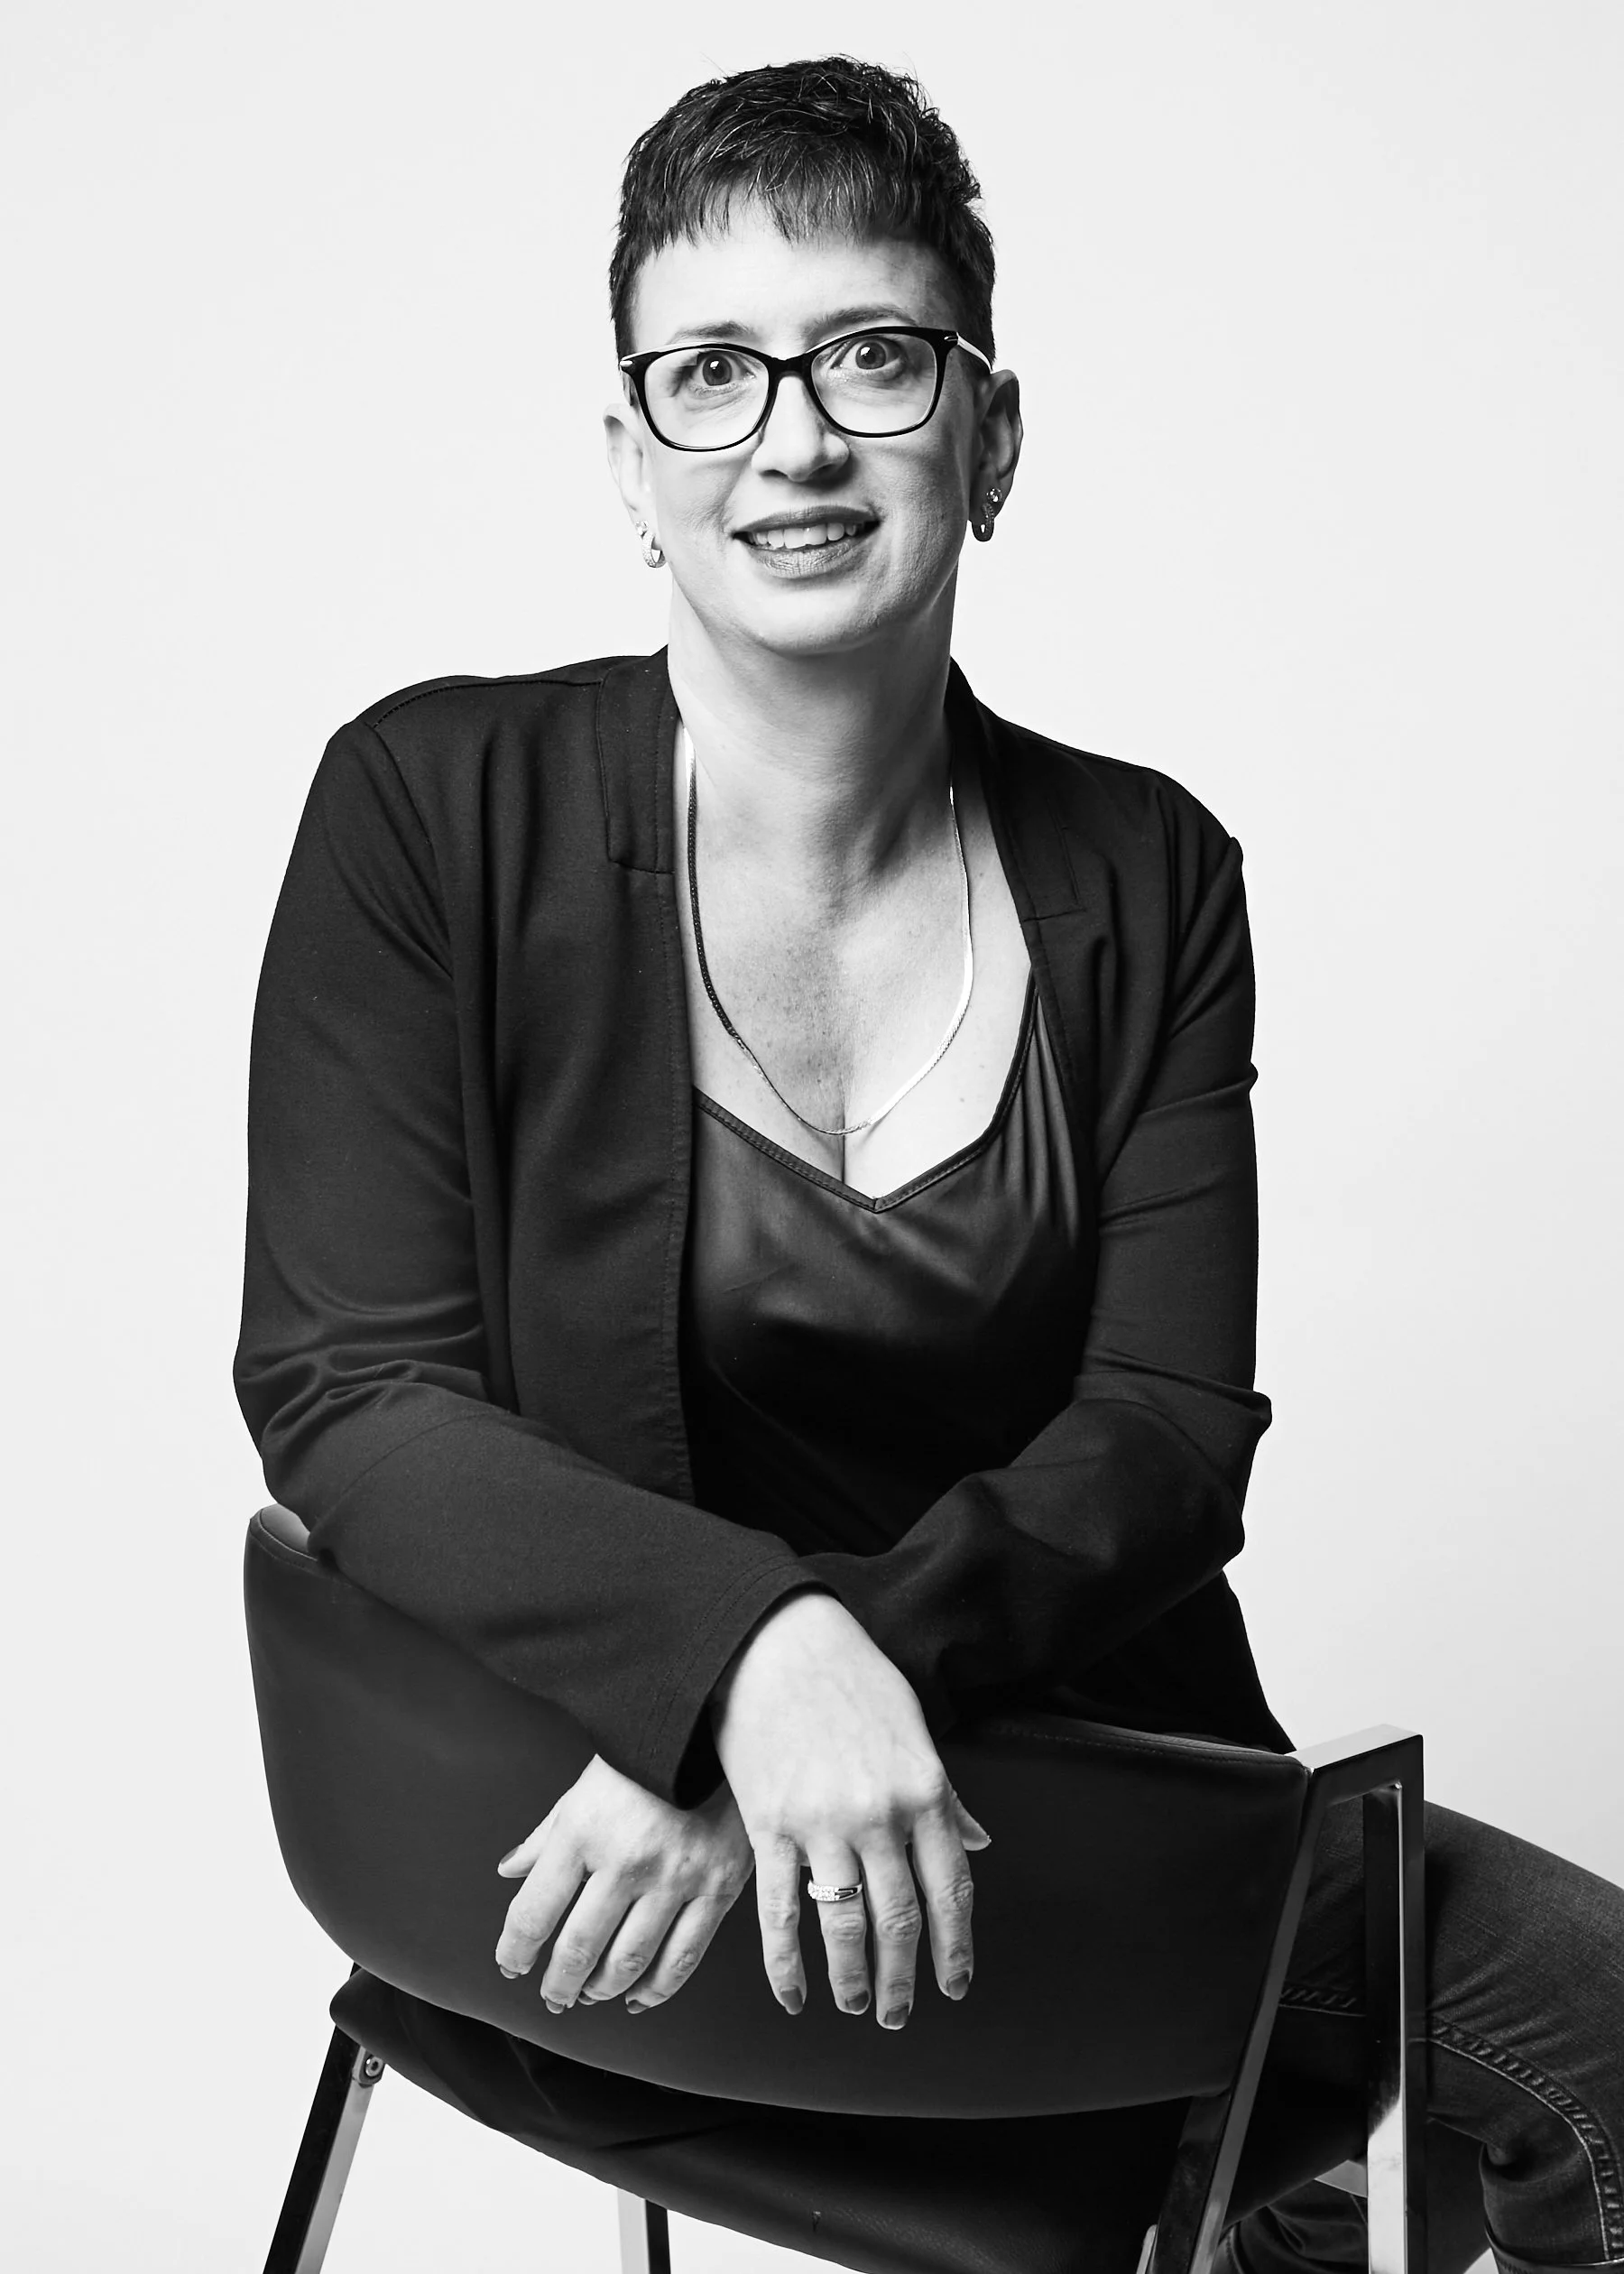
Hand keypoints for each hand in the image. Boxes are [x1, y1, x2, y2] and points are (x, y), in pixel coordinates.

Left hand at [493, 1755, 752, 2012]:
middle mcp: (627, 1860)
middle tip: (553, 1994)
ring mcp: (676, 1877)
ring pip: (629, 1961)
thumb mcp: (584, 1788)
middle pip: (579, 1948)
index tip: (512, 1964)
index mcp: (584, 1831)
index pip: (534, 1912)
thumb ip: (546, 1836)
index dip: (515, 1950)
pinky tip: (639, 1995)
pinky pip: (683, 1957)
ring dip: (602, 1989)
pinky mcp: (718, 1887)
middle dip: (558, 1983)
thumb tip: (511, 1870)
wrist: (719, 1726)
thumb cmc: (647, 1755)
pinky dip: (656, 1988)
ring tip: (591, 1993)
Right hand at [711, 1590, 989, 2028]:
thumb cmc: (851, 1679)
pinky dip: (787, 1965)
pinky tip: (795, 1994)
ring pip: (844, 1926)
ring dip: (853, 1978)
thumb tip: (979, 1844)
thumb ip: (945, 1796)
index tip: (953, 1985)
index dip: (954, 1948)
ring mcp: (821, 1824)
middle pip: (899, 1920)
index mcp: (923, 1790)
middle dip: (903, 1978)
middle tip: (898, 2014)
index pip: (950, 1889)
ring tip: (857, 2005)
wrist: (775, 1643)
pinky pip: (780, 1913)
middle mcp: (878, 1815)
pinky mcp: (770, 1826)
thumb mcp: (913, 1730)